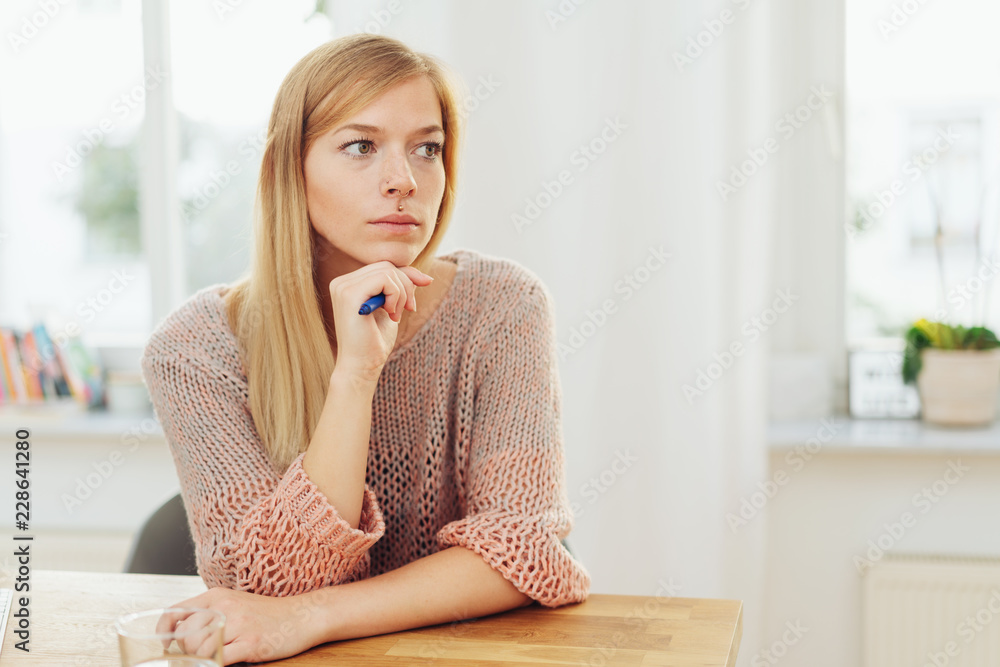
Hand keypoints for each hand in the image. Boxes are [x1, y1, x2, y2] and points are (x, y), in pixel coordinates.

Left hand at [159, 587, 326, 664]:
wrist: (303, 616)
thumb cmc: (268, 614)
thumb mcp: (235, 603)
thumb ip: (209, 612)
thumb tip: (178, 633)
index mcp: (217, 595)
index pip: (175, 611)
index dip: (163, 630)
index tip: (165, 644)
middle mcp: (225, 606)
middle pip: (185, 636)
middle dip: (187, 651)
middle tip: (201, 654)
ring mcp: (238, 624)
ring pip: (199, 650)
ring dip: (202, 660)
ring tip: (216, 657)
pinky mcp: (250, 643)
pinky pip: (218, 659)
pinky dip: (214, 665)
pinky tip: (225, 661)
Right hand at [328, 261, 432, 381]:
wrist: (361, 367)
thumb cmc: (374, 342)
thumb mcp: (391, 308)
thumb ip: (400, 289)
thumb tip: (425, 277)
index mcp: (348, 285)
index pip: (382, 267)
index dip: (406, 276)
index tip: (419, 293)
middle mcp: (341, 283)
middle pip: (386, 266)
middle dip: (406, 285)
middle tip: (409, 309)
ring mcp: (343, 287)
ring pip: (387, 271)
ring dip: (401, 293)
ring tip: (396, 315)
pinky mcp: (349, 294)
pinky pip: (384, 278)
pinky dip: (396, 295)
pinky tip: (391, 314)